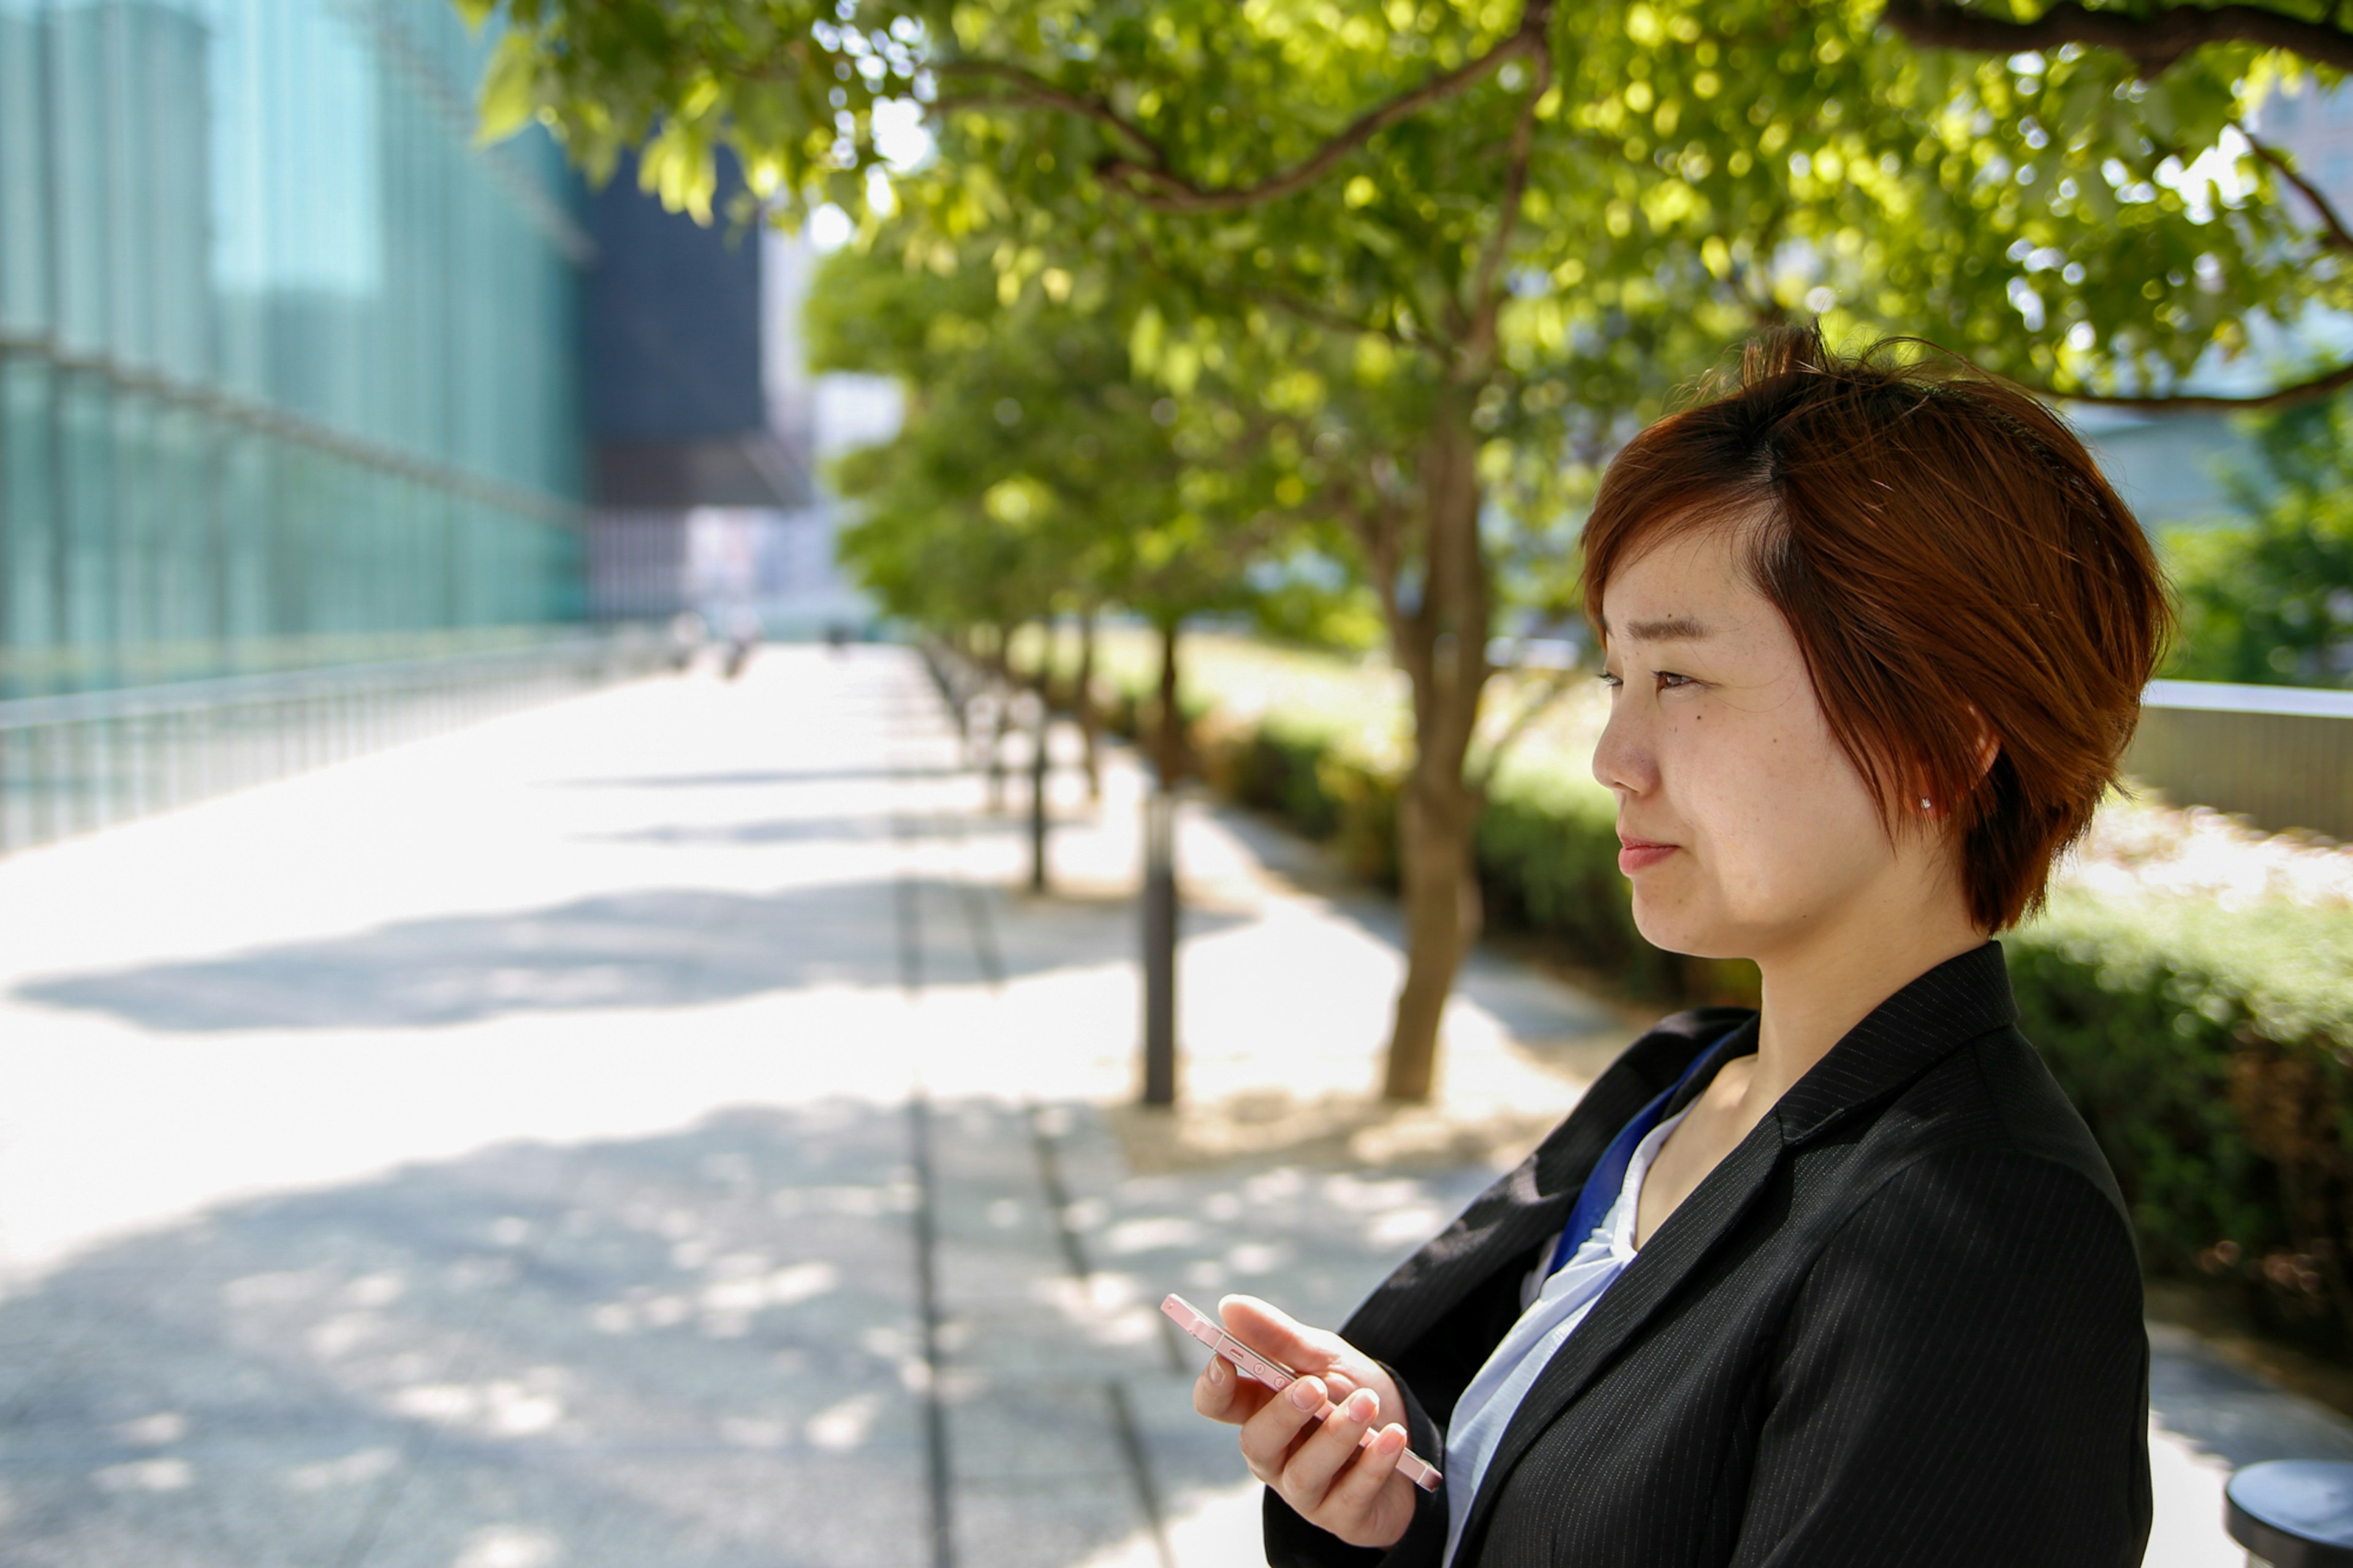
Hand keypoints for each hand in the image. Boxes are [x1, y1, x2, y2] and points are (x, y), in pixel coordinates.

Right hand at [1189, 1294, 1418, 1549]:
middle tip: (1314, 1386)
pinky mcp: (1341, 1517)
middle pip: (1255, 1442)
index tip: (1224, 1358)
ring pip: (1303, 1473)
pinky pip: (1350, 1495)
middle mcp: (1273, 1455)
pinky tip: (1392, 1437)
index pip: (1216, 1404)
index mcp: (1259, 1410)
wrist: (1410, 1436)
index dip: (1213, 1385)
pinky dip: (1373, 1463)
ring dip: (1336, 1437)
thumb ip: (1279, 1337)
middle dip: (1283, 1414)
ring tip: (1366, 1406)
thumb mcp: (1324, 1357)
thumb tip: (1229, 1305)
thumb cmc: (1353, 1393)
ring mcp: (1304, 1492)